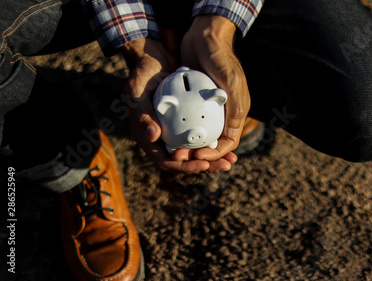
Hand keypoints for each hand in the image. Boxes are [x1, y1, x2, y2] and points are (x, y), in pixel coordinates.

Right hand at [121, 38, 235, 172]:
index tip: (202, 164)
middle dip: (203, 166)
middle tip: (224, 166)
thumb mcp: (138, 90)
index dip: (183, 165)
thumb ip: (143, 113)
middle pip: (182, 161)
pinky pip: (197, 138)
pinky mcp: (182, 124)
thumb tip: (153, 137)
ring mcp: (171, 132)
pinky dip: (210, 143)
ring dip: (211, 159)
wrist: (153, 60)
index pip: (165, 161)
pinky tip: (227, 143)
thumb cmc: (143, 74)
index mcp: (145, 136)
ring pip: (192, 152)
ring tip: (230, 161)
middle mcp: (159, 138)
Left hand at [181, 15, 250, 162]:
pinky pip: (187, 120)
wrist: (204, 36)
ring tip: (176, 150)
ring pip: (199, 134)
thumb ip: (234, 108)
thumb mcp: (230, 82)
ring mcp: (208, 108)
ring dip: (189, 145)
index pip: (228, 142)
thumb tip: (232, 136)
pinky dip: (180, 129)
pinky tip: (169, 134)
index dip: (216, 153)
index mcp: (236, 112)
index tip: (199, 154)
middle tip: (185, 157)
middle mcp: (223, 113)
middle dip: (201, 154)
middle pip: (213, 142)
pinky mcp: (194, 101)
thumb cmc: (220, 57)